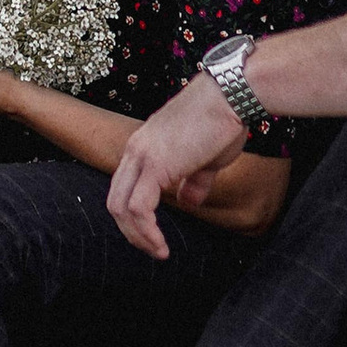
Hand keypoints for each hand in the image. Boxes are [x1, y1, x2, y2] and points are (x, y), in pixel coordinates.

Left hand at [107, 75, 247, 258]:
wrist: (231, 94)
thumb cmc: (224, 120)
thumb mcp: (207, 158)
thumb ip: (193, 180)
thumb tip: (187, 202)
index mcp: (144, 146)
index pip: (124, 187)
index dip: (134, 215)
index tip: (152, 234)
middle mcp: (136, 149)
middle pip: (115, 200)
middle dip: (130, 231)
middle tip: (151, 249)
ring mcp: (142, 156)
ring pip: (121, 207)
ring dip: (136, 236)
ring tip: (157, 252)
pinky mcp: (156, 164)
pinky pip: (138, 208)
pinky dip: (146, 231)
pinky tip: (162, 245)